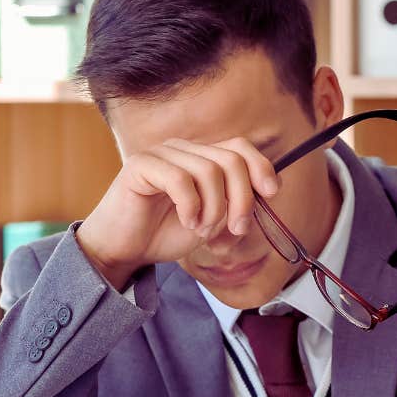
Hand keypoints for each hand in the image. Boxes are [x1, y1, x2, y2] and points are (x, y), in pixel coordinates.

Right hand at [76, 138, 280, 288]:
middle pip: (231, 160)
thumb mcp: (213, 222)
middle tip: (235, 229)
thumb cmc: (165, 234)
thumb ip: (236, 206)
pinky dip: (191, 207)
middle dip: (242, 199)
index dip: (261, 166)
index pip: (240, 147)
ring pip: (209, 171)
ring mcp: (161, 153)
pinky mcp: (140, 165)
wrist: (124, 250)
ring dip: (213, 210)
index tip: (271, 193)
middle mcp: (183, 149)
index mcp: (200, 157)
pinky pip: (180, 179)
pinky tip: (186, 222)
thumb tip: (265, 193)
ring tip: (201, 230)